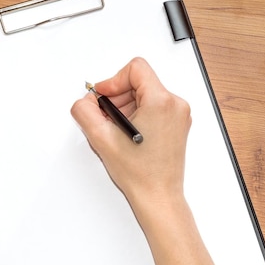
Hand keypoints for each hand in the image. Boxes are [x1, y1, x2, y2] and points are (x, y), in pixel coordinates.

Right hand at [71, 58, 190, 205]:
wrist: (158, 196)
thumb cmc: (140, 173)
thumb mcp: (101, 138)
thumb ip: (85, 111)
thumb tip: (85, 100)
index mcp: (161, 102)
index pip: (135, 68)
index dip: (113, 80)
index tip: (104, 96)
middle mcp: (175, 105)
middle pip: (140, 81)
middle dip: (118, 97)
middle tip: (106, 117)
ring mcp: (179, 115)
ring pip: (146, 94)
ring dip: (126, 107)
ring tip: (116, 130)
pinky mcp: (177, 124)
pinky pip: (154, 107)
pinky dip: (137, 115)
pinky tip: (128, 134)